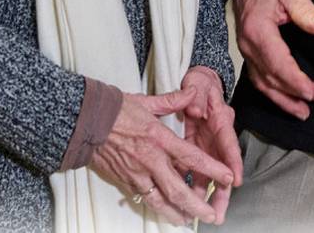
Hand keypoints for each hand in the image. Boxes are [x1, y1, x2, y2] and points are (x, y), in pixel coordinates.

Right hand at [89, 87, 238, 225]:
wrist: (86, 123)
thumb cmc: (116, 110)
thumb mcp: (147, 101)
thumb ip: (173, 100)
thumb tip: (193, 92)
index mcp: (160, 138)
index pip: (192, 157)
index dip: (212, 170)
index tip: (228, 178)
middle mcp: (151, 160)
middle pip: (178, 189)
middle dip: (197, 205)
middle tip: (211, 215)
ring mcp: (137, 174)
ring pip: (161, 201)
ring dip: (178, 213)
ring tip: (191, 221)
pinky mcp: (125, 182)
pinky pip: (146, 200)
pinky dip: (159, 209)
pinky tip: (168, 214)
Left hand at [178, 66, 243, 223]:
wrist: (198, 84)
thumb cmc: (200, 84)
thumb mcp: (198, 84)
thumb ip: (196, 94)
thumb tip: (193, 104)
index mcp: (221, 120)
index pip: (229, 142)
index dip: (233, 162)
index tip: (236, 180)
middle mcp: (218, 137)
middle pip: (223, 167)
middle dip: (222, 191)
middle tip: (218, 213)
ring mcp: (209, 145)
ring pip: (211, 173)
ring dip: (206, 194)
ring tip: (202, 214)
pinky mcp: (198, 149)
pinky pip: (196, 170)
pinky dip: (193, 184)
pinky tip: (186, 200)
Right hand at [231, 0, 313, 119]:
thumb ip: (305, 9)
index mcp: (258, 31)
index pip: (278, 65)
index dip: (296, 82)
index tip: (313, 93)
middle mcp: (248, 44)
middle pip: (269, 78)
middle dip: (293, 95)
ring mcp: (245, 47)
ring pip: (261, 81)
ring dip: (281, 98)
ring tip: (301, 111)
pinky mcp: (247, 47)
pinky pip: (256, 74)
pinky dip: (270, 89)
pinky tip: (283, 96)